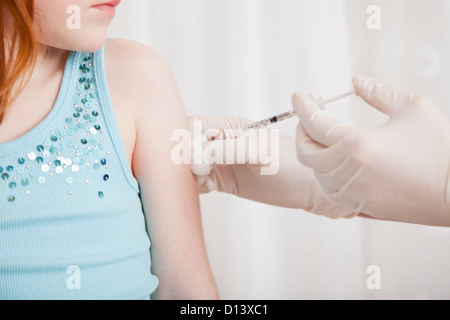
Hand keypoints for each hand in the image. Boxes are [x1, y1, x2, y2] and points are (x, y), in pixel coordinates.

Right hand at [188, 114, 355, 217]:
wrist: (306, 186)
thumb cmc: (290, 161)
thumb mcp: (260, 151)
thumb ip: (229, 150)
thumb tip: (198, 156)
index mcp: (229, 126)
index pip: (197, 124)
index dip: (189, 137)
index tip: (195, 156)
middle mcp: (221, 142)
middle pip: (189, 144)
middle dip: (187, 157)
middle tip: (201, 172)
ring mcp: (220, 162)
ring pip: (190, 164)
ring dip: (189, 173)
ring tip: (204, 182)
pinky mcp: (222, 181)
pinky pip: (198, 181)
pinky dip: (195, 185)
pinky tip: (208, 189)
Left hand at [293, 75, 449, 225]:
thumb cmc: (440, 148)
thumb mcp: (412, 107)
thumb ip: (378, 93)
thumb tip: (355, 82)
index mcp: (357, 143)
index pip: (314, 123)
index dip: (302, 106)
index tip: (298, 96)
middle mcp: (347, 170)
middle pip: (305, 151)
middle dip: (302, 131)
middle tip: (309, 117)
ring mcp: (352, 192)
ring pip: (315, 172)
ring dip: (313, 153)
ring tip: (323, 137)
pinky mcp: (360, 206)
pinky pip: (329, 190)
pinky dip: (324, 174)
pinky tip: (334, 163)